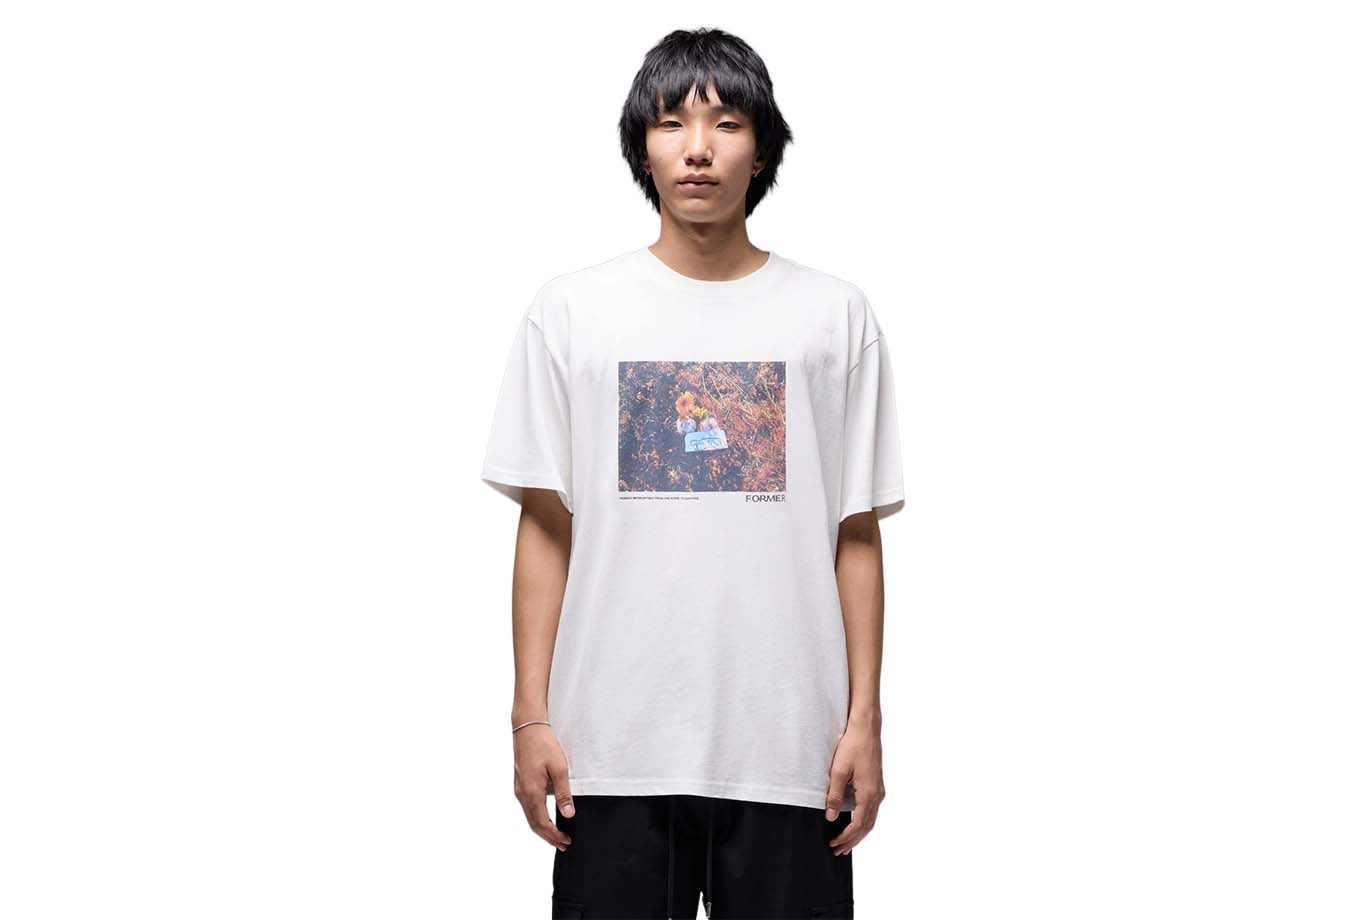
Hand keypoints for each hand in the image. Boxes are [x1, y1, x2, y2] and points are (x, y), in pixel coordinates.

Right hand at [512, 723, 574, 850]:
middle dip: (548, 837)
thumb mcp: (559, 768)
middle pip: (534, 824)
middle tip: (563, 844)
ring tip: (557, 835)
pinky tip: (547, 818)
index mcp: (532, 792)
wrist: (527, 728)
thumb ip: (563, 793)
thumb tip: (568, 814)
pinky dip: (537, 818)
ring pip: (530, 817)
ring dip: (543, 829)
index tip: (566, 841)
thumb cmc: (543, 745)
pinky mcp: (520, 784)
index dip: (554, 836)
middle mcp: (522, 794)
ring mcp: (519, 790)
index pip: (542, 823)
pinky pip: (528, 808)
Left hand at [823, 720, 885, 855]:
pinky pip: (872, 810)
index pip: (858, 824)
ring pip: (871, 820)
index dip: (846, 837)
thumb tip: (831, 816)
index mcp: (869, 794)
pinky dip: (863, 822)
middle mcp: (877, 795)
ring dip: (858, 833)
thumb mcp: (838, 771)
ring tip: (845, 843)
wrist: (866, 729)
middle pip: (866, 826)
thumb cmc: (853, 746)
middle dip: (852, 840)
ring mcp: (879, 790)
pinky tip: (854, 823)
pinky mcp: (877, 785)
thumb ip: (835, 796)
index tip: (833, 844)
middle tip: (838, 850)